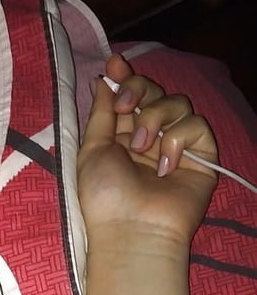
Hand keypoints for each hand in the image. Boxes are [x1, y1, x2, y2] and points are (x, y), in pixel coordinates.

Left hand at [78, 54, 217, 253]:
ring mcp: (176, 147)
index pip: (129, 97)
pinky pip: (196, 126)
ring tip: (140, 148)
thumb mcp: (92, 150)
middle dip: (137, 90)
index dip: (124, 77)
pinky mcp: (201, 157)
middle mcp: (151, 138)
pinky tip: (164, 168)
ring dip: (155, 118)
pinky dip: (177, 141)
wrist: (131, 229)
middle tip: (124, 107)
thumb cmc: (105, 197)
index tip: (113, 65)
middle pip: (154, 91)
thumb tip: (101, 81)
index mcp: (122, 137)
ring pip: (178, 102)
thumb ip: (100, 114)